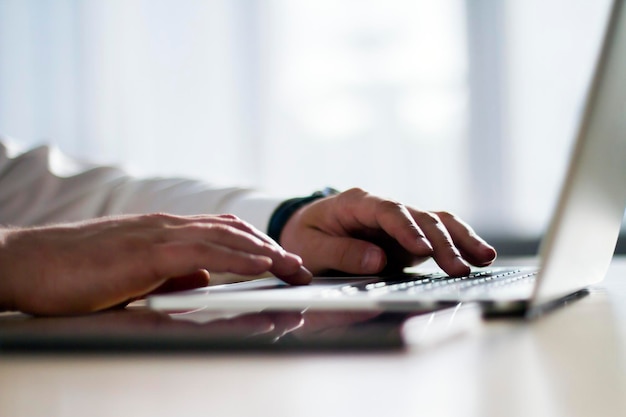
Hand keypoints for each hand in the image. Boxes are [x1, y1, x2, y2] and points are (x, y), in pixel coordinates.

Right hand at [0, 213, 311, 314]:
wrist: (28, 261)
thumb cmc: (77, 269)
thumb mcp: (134, 271)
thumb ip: (171, 272)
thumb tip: (203, 279)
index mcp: (165, 229)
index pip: (223, 229)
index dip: (257, 244)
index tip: (282, 259)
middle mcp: (167, 225)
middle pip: (234, 231)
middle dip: (272, 249)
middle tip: (301, 266)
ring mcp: (157, 234)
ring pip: (225, 236)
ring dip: (265, 252)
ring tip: (294, 267)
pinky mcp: (145, 252)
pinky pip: (202, 251)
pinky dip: (237, 258)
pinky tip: (259, 267)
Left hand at [280, 188, 496, 276]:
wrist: (306, 229)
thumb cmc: (306, 236)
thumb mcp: (312, 246)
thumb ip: (343, 252)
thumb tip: (379, 260)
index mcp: (355, 202)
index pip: (387, 211)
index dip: (406, 229)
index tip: (421, 250)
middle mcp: (383, 207)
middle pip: (419, 217)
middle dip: (441, 242)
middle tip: (459, 268)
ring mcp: (398, 221)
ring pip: (435, 221)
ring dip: (460, 239)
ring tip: (484, 258)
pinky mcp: (407, 236)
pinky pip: (437, 235)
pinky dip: (458, 243)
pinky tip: (478, 256)